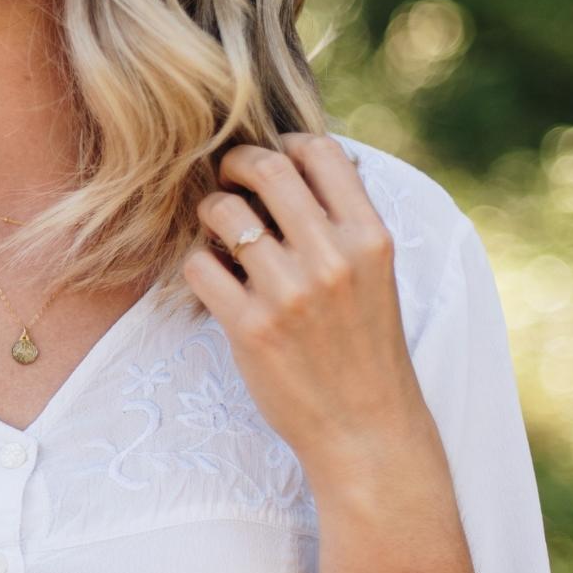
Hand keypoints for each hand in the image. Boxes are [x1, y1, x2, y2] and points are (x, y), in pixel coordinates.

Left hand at [180, 132, 424, 497]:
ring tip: (216, 232)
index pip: (321, 151)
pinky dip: (197, 264)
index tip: (268, 158)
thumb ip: (342, 224)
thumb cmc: (365, 347)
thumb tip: (295, 165)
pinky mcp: (250, 327)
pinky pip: (198, 266)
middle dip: (234, 164)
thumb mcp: (375, 276)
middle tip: (225, 180)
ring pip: (223, 213)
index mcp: (370, 237)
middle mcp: (332, 257)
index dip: (284, 142)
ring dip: (209, 214)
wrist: (366, 430)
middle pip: (266, 168)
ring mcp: (289, 292)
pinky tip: (211, 277)